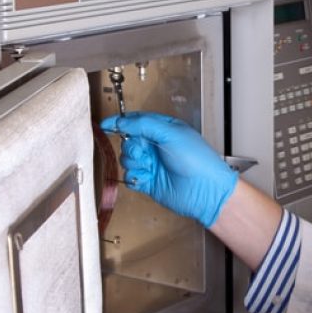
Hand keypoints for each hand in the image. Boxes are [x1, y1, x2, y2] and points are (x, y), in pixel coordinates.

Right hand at [100, 112, 236, 227]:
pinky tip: (146, 178)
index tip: (106, 125)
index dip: (121, 122)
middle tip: (142, 152)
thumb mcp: (171, 133)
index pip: (137, 122)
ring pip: (127, 159)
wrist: (205, 191)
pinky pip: (130, 176)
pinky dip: (135, 177)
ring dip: (134, 162)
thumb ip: (144, 124)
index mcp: (164, 130)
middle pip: (129, 141)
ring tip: (148, 166)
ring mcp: (152, 164)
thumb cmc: (196, 160)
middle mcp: (157, 146)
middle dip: (131, 146)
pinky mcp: (148, 182)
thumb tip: (122, 121)